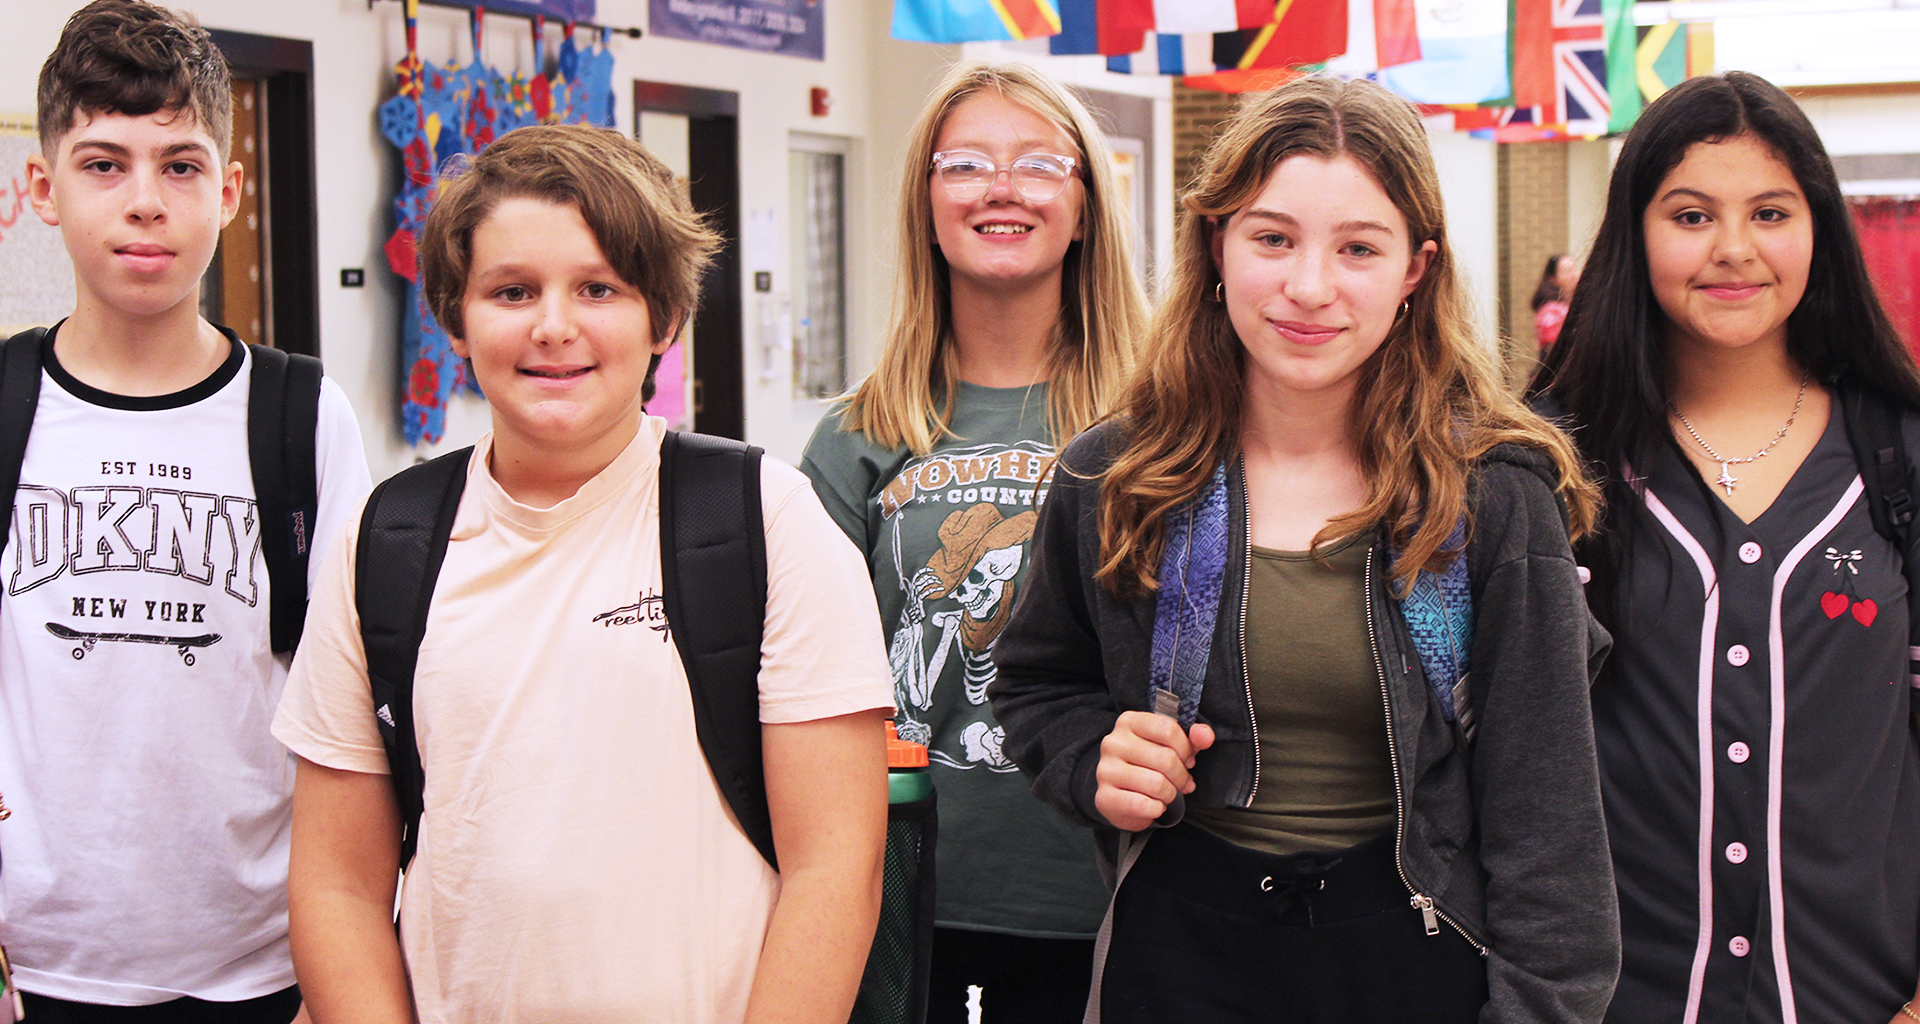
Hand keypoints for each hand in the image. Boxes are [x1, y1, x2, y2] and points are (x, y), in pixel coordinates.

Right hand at [1093, 711, 1215, 831]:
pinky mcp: (1104, 796)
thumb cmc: (1148, 766)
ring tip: (1167, 793)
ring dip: (1170, 794)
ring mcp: (1106, 769)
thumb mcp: (1172, 747)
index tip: (1187, 760)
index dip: (1185, 748)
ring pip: (1156, 783)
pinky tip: (1154, 805)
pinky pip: (1142, 804)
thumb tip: (1205, 736)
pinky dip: (1156, 808)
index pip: (1168, 729)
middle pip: (1165, 758)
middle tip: (1180, 782)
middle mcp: (1113, 742)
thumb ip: (1193, 738)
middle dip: (1181, 776)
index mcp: (1129, 722)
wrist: (1120, 797)